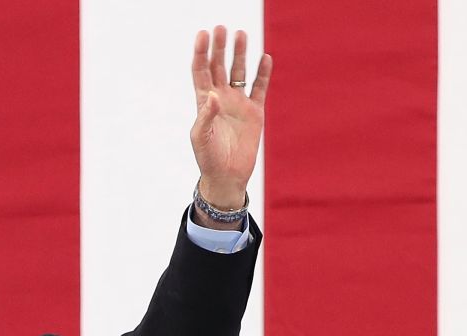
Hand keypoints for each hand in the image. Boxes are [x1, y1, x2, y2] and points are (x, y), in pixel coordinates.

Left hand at [189, 26, 271, 212]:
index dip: (201, 53)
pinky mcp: (255, 112)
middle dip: (220, 48)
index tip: (202, 35)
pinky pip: (259, 88)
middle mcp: (221, 99)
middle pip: (219, 66)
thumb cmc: (208, 159)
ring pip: (239, 72)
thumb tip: (213, 96)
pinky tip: (264, 58)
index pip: (201, 72)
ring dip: (240, 54)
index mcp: (204, 103)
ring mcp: (238, 103)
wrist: (227, 176)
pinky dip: (262, 73)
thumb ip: (205, 116)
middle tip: (221, 28)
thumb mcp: (201, 138)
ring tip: (241, 34)